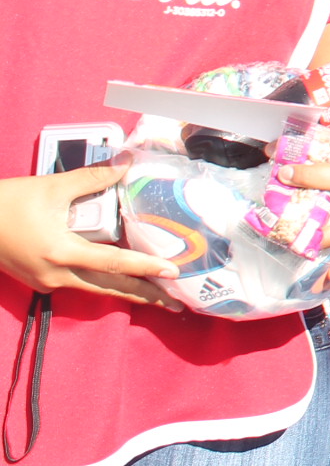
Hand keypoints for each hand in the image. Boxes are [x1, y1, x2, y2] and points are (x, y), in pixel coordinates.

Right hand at [0, 167, 181, 308]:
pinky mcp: (41, 279)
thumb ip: (93, 177)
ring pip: (96, 289)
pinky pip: (79, 283)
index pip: (113, 264)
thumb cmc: (7, 203)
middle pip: (110, 287)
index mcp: (61, 252)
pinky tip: (122, 281)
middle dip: (145, 296)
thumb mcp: (53, 187)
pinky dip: (104, 282)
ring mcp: (47, 281)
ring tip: (157, 297)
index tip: (173, 274)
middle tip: (177, 304)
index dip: (145, 268)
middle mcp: (56, 274)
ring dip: (127, 292)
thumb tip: (126, 161)